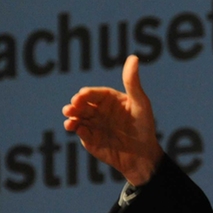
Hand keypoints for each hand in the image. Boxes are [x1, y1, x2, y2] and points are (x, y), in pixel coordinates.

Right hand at [62, 55, 163, 185]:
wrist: (142, 155)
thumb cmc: (144, 126)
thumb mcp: (140, 103)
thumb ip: (132, 82)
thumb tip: (133, 57)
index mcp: (110, 99)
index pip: (94, 93)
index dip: (87, 94)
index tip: (81, 96)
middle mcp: (99, 110)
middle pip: (83, 104)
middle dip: (75, 105)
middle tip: (72, 106)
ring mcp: (93, 124)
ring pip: (78, 117)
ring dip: (71, 116)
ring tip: (69, 118)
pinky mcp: (89, 139)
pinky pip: (80, 132)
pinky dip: (75, 129)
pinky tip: (74, 127)